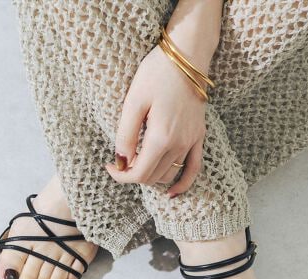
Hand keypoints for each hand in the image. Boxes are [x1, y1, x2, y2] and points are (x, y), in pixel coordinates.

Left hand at [105, 0, 222, 196]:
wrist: (188, 56)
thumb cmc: (157, 74)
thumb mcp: (133, 102)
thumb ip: (126, 135)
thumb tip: (121, 162)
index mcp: (161, 138)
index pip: (139, 173)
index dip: (121, 176)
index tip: (109, 166)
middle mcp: (179, 145)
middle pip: (152, 177)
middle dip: (132, 175)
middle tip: (119, 162)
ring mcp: (191, 142)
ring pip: (168, 175)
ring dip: (150, 176)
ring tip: (136, 165)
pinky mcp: (199, 136)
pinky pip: (194, 169)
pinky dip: (182, 183)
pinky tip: (171, 193)